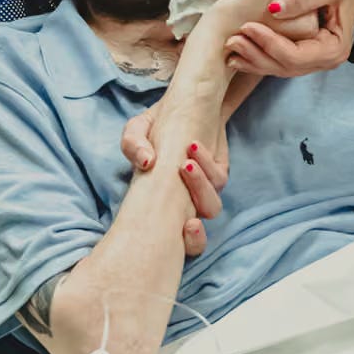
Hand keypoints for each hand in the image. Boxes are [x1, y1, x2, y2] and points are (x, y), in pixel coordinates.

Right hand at [120, 101, 227, 255]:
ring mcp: (204, 193)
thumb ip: (133, 144)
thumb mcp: (138, 130)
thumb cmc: (158, 125)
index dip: (175, 247)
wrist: (190, 105)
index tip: (170, 237)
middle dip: (194, 237)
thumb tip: (146, 162)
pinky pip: (218, 180)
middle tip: (188, 222)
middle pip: (194, 240)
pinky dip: (206, 166)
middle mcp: (183, 206)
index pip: (170, 243)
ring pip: (210, 208)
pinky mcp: (220, 174)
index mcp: (159, 206)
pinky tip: (192, 147)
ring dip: (199, 190)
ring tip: (186, 163)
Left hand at [224, 0, 353, 77]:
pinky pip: (275, 61)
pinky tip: (235, 53)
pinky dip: (255, 57)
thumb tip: (275, 8)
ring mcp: (310, 60)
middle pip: (284, 66)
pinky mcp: (298, 54)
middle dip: (257, 54)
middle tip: (232, 39)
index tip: (249, 26)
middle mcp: (322, 60)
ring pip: (276, 67)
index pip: (297, 56)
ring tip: (230, 45)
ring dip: (252, 58)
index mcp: (333, 48)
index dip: (271, 44)